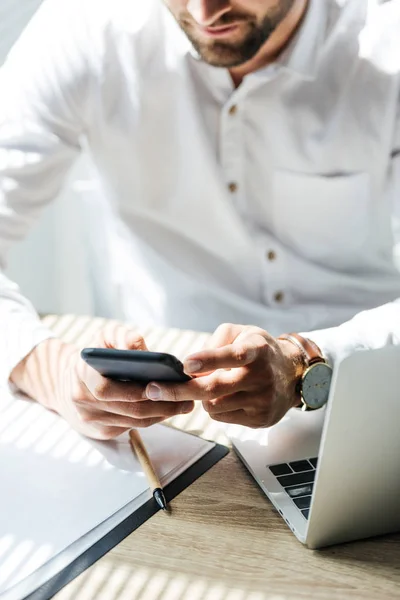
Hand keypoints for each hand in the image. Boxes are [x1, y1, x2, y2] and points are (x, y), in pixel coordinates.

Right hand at [11, 324, 193, 439]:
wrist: (67, 383)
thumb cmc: (94, 357)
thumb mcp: (104, 338)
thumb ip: (121, 337)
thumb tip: (138, 346)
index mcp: (80, 374)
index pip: (106, 390)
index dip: (135, 390)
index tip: (162, 384)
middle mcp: (82, 400)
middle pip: (127, 409)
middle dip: (160, 405)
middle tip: (187, 397)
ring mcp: (90, 420)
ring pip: (133, 421)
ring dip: (162, 415)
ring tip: (185, 404)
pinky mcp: (100, 432)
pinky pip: (131, 428)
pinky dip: (153, 420)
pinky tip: (169, 410)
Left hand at [145, 323, 304, 427]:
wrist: (292, 374)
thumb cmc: (258, 350)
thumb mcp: (241, 333)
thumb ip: (216, 342)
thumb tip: (191, 364)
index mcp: (256, 350)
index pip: (232, 355)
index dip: (209, 359)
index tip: (185, 364)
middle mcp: (262, 376)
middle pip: (214, 389)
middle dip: (180, 391)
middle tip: (153, 389)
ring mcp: (262, 401)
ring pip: (214, 406)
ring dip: (201, 398)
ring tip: (208, 386)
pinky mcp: (260, 419)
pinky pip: (222, 418)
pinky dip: (215, 408)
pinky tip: (223, 397)